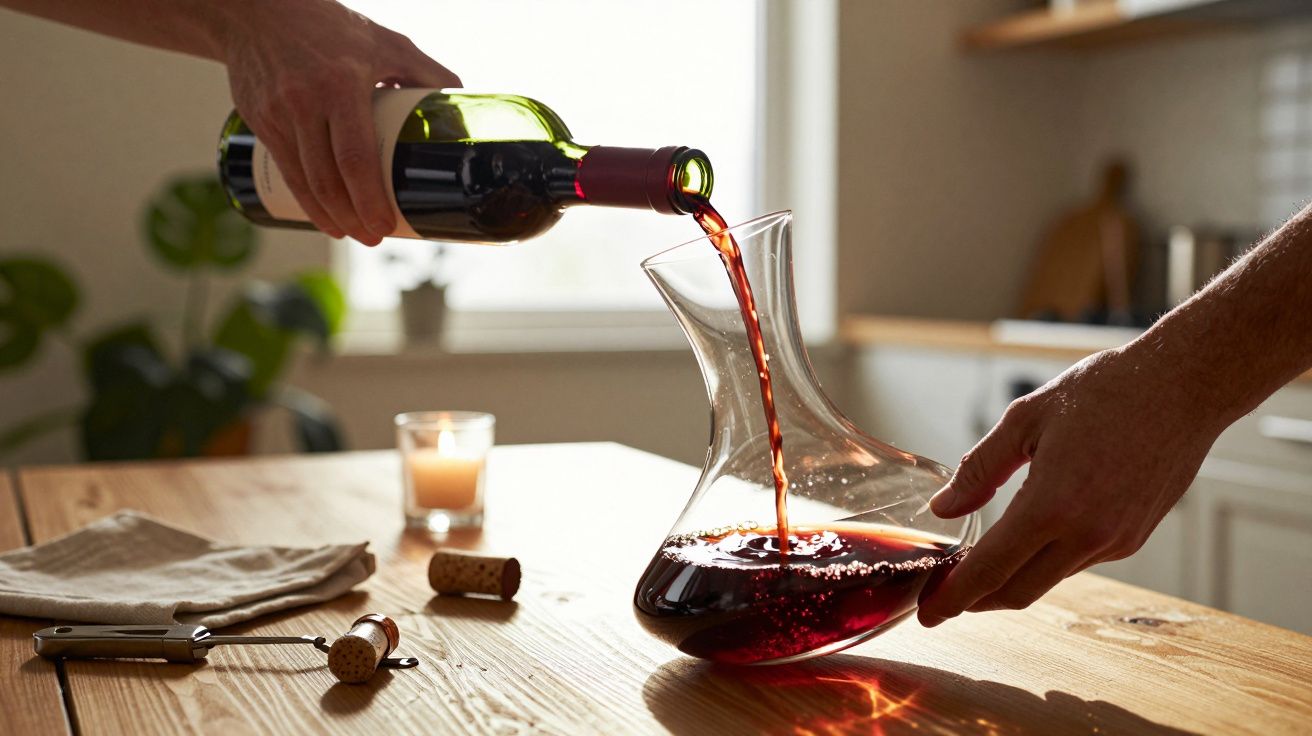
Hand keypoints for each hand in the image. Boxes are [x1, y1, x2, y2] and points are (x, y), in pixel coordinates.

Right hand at [221, 0, 459, 244]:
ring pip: (304, 180)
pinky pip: (285, 170)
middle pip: (329, 178)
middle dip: (353, 218)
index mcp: (341, 83)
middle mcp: (305, 101)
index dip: (370, 198)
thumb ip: (424, 70)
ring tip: (352, 235)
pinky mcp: (258, 120)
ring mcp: (277, 113)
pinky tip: (322, 216)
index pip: (356, 155)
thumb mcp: (384, 40)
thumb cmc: (331, 26)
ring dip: (329, 217)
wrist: (257, 11)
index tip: (386, 226)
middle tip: (375, 239)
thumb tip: (458, 104)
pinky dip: (305, 200)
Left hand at [917, 345, 1222, 626]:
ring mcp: (1116, 541)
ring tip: (976, 567)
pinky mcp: (1133, 537)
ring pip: (1048, 578)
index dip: (953, 597)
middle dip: (974, 602)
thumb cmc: (1105, 391)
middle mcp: (1087, 535)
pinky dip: (1044, 561)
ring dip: (1010, 580)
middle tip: (941, 598)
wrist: (1184, 386)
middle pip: (1018, 592)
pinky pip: (1077, 562)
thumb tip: (943, 508)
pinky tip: (1027, 542)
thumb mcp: (1025, 419)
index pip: (990, 571)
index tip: (928, 613)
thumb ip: (979, 470)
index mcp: (1052, 505)